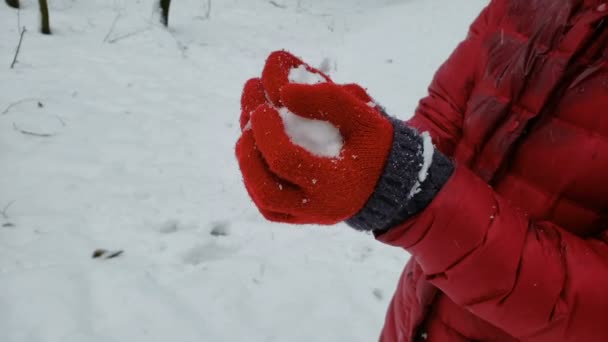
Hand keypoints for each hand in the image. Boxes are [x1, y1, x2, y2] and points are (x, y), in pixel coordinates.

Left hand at [236, 51, 451, 228]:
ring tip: (248, 128)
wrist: (391, 179)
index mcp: (339, 182)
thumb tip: (283, 91)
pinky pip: (270, 208)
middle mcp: (321, 207)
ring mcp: (310, 216)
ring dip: (248, 164)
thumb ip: (330, 98)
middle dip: (249, 153)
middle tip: (249, 118)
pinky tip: (255, 149)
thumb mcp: (365, 115)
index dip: (267, 132)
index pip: (287, 161)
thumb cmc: (378, 144)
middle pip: (268, 192)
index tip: (263, 105)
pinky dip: (255, 179)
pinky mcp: (302, 217)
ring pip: (264, 201)